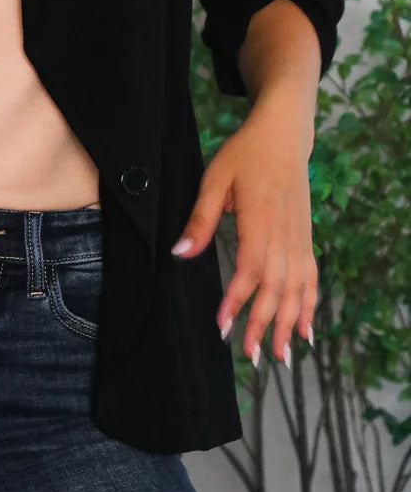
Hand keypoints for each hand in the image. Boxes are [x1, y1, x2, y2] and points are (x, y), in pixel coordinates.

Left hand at [169, 104, 317, 368]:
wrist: (283, 136)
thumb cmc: (245, 155)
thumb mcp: (214, 179)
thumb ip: (200, 219)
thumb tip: (180, 253)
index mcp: (259, 218)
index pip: (250, 268)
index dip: (238, 299)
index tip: (223, 325)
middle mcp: (284, 232)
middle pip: (276, 286)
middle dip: (263, 323)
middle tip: (250, 355)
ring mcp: (300, 236)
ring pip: (297, 287)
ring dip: (288, 323)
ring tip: (279, 355)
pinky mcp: (306, 238)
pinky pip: (311, 277)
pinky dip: (309, 305)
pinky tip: (305, 331)